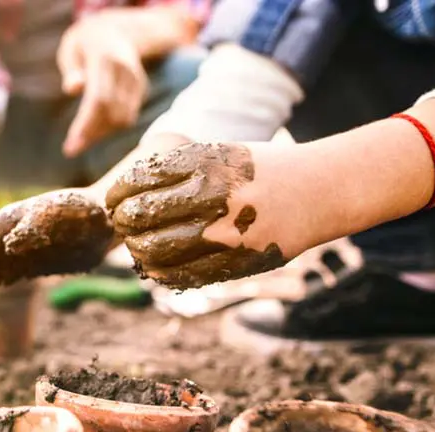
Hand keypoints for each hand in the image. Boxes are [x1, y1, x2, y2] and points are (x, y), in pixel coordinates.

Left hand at [58, 10, 148, 157]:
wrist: (115, 30)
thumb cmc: (84, 44)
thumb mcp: (71, 50)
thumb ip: (72, 70)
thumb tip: (72, 89)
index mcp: (105, 59)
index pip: (99, 99)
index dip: (86, 125)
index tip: (70, 146)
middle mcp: (126, 70)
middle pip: (112, 113)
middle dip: (92, 134)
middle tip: (71, 149)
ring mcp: (137, 80)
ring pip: (123, 118)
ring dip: (102, 134)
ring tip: (80, 139)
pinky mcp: (142, 89)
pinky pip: (128, 116)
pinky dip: (111, 128)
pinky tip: (95, 130)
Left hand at [105, 142, 311, 288]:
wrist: (319, 192)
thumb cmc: (260, 170)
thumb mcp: (218, 154)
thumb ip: (175, 170)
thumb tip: (122, 197)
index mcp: (205, 164)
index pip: (138, 182)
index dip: (118, 195)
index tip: (115, 200)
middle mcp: (213, 198)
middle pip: (140, 217)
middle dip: (124, 223)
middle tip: (123, 224)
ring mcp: (224, 234)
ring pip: (155, 250)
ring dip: (138, 250)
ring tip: (138, 244)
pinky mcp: (234, 263)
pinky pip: (181, 275)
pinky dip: (160, 272)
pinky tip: (156, 265)